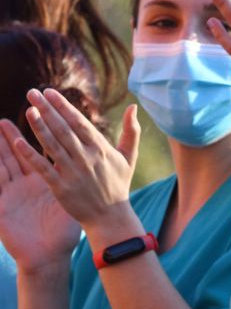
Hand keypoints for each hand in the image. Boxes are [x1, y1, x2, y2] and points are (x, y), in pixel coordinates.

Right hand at [0, 121, 79, 276]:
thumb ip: (84, 182)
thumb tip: (99, 163)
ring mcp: (14, 193)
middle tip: (13, 113)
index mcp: (47, 181)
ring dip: (2, 146)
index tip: (46, 113)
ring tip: (0, 125)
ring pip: (5, 164)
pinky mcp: (2, 206)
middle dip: (17, 134)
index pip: (45, 151)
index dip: (46, 132)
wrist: (47, 257)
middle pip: (21, 153)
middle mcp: (28, 184)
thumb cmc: (62, 233)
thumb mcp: (75, 205)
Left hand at [16, 90, 139, 228]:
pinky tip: (18, 142)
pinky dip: (31, 155)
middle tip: (32, 93)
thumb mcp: (129, 157)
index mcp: (101, 149)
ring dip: (38, 126)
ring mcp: (73, 172)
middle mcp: (86, 158)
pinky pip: (43, 168)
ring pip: (52, 145)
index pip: (78, 122)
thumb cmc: (118, 184)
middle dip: (47, 109)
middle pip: (63, 129)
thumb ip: (132, 131)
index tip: (49, 92)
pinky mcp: (61, 187)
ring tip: (27, 110)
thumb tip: (133, 106)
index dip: (63, 106)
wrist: (110, 216)